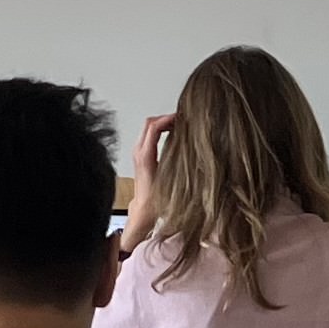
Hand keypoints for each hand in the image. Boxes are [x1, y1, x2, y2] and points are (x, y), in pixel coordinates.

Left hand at [117, 114, 171, 249]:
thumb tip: (191, 148)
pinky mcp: (140, 155)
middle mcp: (138, 151)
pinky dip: (160, 129)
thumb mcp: (170, 180)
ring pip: (148, 127)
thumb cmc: (157, 199)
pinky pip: (149, 135)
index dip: (167, 118)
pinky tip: (173, 134)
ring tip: (180, 124)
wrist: (143, 210)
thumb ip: (177, 163)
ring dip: (163, 122)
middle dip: (166, 117)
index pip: (153, 127)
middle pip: (149, 122)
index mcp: (145, 155)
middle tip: (182, 118)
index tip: (181, 117)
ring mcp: (137, 152)